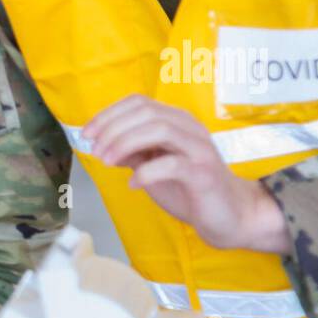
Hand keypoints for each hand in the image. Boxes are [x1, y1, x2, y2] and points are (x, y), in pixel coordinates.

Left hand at [82, 96, 291, 254]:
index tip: (87, 134)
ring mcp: (199, 149)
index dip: (108, 115)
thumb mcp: (153, 165)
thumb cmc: (188, 188)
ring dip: (125, 144)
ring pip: (160, 129)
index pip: (139, 102)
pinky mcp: (204, 173)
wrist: (230, 215)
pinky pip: (173, 164)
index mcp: (176, 121)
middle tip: (96, 151)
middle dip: (113, 129)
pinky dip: (146, 172)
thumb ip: (132, 152)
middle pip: (146, 112)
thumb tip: (101, 143)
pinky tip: (134, 184)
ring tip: (108, 162)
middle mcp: (189, 128)